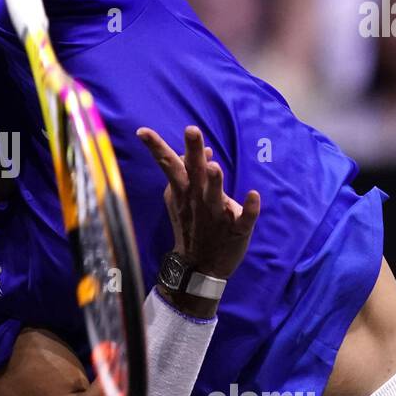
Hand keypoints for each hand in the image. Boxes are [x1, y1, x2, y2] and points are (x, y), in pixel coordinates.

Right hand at [136, 125, 259, 280]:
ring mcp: (217, 216)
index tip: (142, 131)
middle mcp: (198, 200)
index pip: (169, 164)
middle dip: (193, 153)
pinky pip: (244, 219)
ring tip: (214, 166)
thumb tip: (205, 150)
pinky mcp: (237, 230)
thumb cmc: (192, 225)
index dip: (156, 147)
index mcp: (185, 191)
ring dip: (215, 182)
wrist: (200, 265)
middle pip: (195, 173)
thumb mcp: (182, 199)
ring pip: (215, 196)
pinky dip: (249, 209)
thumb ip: (189, 173)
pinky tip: (254, 195)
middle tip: (191, 130)